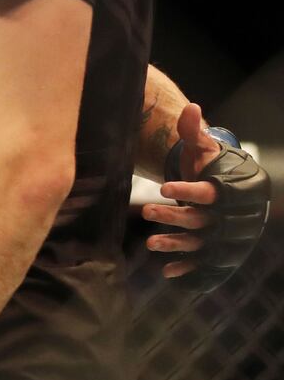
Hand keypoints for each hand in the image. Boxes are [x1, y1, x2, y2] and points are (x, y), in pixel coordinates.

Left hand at [143, 104, 269, 290]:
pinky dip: (187, 268)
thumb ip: (194, 133)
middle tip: (145, 211)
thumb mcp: (206, 149)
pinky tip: (167, 272)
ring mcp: (221, 235)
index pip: (207, 193)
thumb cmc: (215, 167)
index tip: (162, 188)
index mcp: (224, 190)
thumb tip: (190, 107)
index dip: (186, 191)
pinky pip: (202, 262)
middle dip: (173, 217)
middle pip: (199, 219)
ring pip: (198, 242)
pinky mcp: (215, 250)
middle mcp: (225, 216)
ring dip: (175, 244)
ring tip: (150, 243)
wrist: (234, 190)